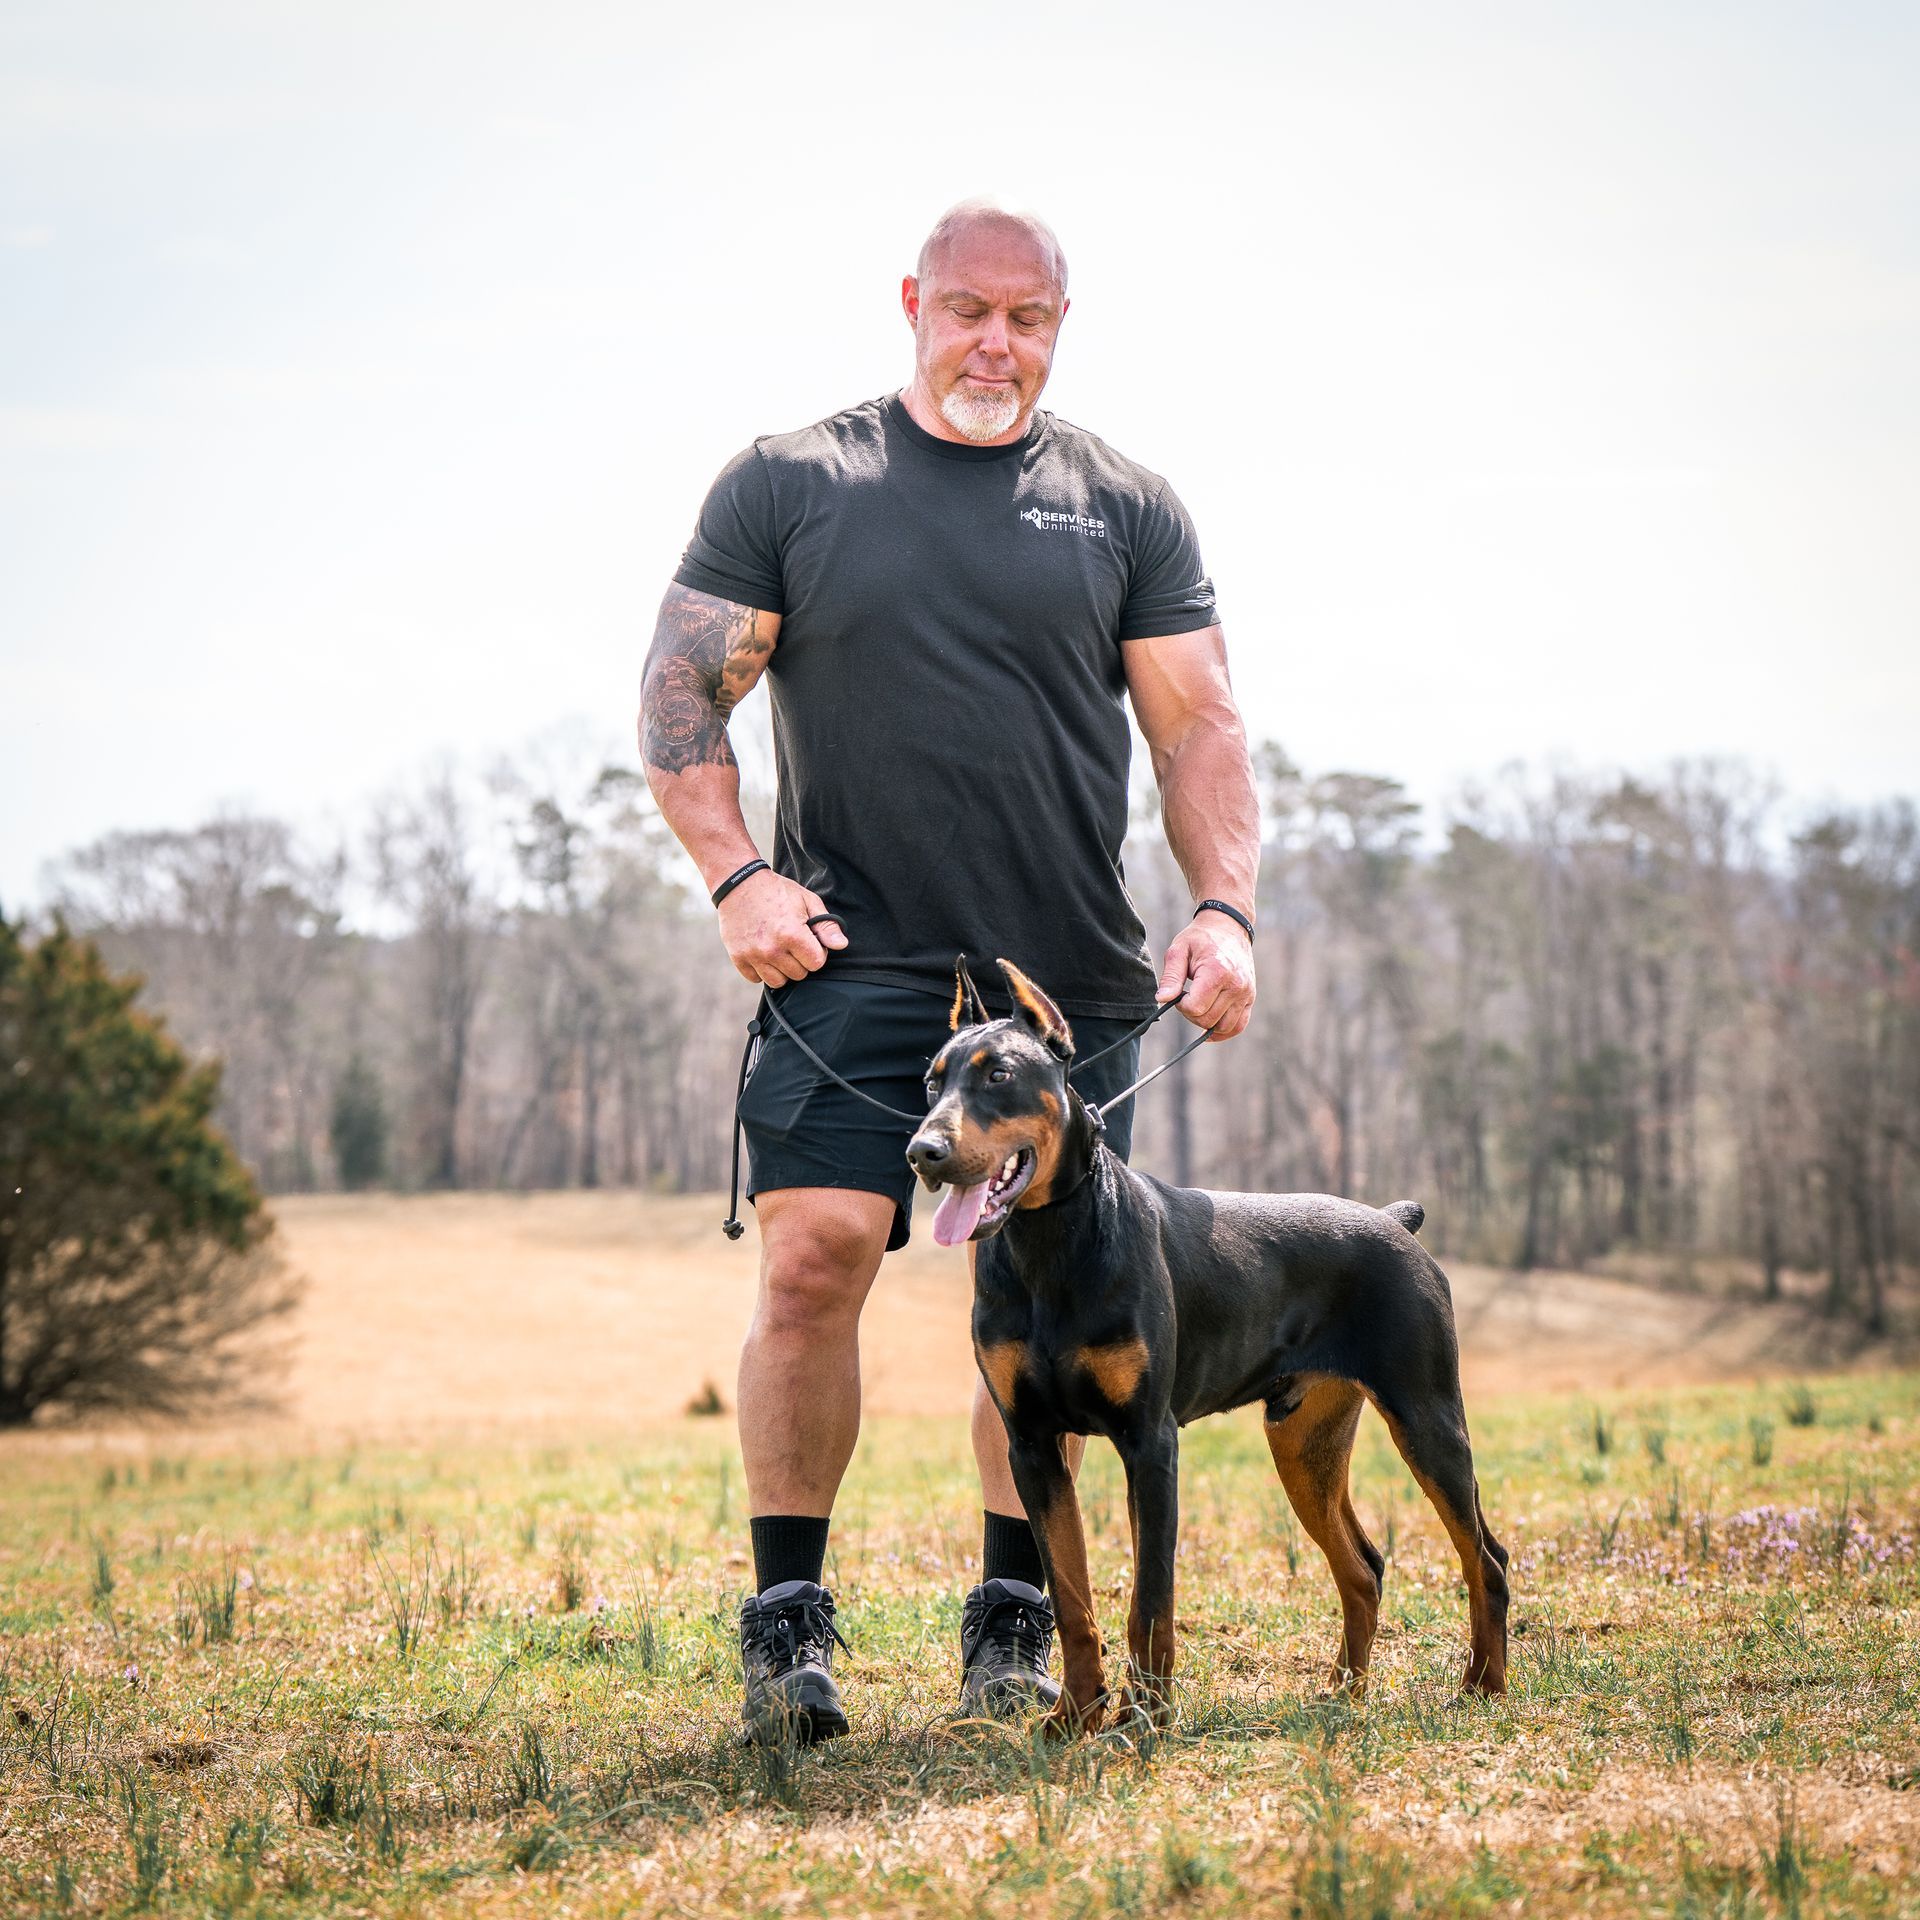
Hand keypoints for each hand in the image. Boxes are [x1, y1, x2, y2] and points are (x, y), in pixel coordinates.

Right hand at [717, 869, 847, 986]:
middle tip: (792, 942)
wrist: (739, 884)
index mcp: (792, 934)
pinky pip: (756, 979)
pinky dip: (761, 970)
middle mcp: (772, 949)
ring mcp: (753, 955)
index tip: (810, 941)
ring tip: (779, 949)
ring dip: (782, 969)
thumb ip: (826, 925)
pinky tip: (763, 952)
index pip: (816, 964)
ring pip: (778, 982)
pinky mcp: (738, 958)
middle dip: (800, 961)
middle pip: (799, 974)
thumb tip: (841, 945)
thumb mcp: (807, 901)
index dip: (817, 953)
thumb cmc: (777, 891)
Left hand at [1155, 913, 1254, 1040]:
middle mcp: (1236, 985)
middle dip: (1192, 1013)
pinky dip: (1224, 1032)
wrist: (1228, 927)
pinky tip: (1210, 1030)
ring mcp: (1246, 993)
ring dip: (1206, 1023)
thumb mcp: (1179, 950)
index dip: (1181, 1005)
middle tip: (1187, 996)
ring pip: (1223, 1027)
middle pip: (1208, 1019)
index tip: (1179, 992)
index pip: (1195, 1007)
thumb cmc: (1200, 938)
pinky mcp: (1250, 998)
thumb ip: (1171, 977)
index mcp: (1218, 972)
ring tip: (1199, 1005)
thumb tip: (1162, 1000)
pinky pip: (1239, 1025)